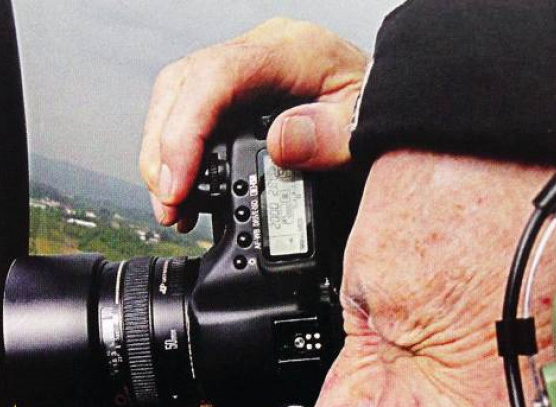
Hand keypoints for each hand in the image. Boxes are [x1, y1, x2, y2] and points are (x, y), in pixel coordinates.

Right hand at [140, 18, 366, 229]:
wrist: (392, 105)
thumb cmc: (380, 112)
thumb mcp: (368, 127)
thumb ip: (330, 137)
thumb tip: (280, 143)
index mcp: (288, 52)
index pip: (214, 79)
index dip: (185, 133)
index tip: (178, 185)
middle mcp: (256, 55)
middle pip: (180, 88)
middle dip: (162, 153)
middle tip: (170, 205)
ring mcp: (241, 75)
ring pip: (174, 101)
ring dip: (162, 157)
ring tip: (173, 206)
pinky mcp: (233, 97)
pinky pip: (187, 115)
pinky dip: (176, 156)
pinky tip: (183, 190)